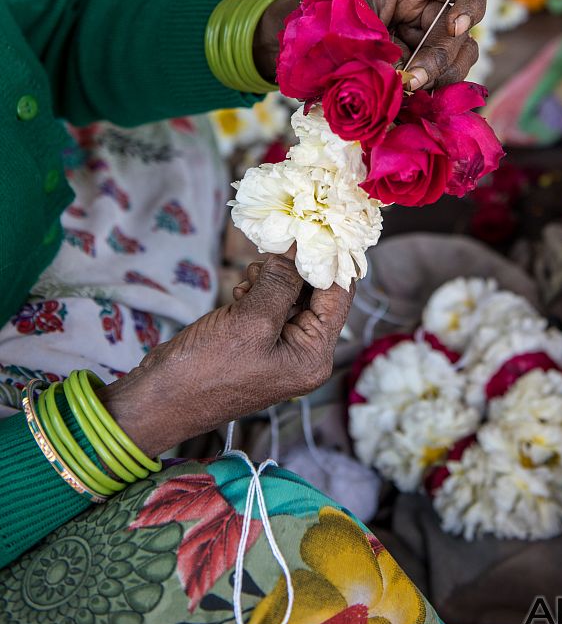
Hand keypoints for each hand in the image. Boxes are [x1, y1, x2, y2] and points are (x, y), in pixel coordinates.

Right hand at [99, 255, 352, 456]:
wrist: (158, 399)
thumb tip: (301, 246)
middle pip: (318, 292)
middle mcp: (306, 353)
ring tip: (247, 283)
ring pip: (292, 294)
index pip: (340, 294)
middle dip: (295, 267)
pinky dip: (258, 290)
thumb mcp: (251, 320)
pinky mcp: (260, 341)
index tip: (314, 224)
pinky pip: (271, 304)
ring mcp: (282, 348)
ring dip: (273, 277)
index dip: (330, 257)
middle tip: (270, 252)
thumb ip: (282, 281)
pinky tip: (239, 293)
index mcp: (314, 355)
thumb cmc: (204, 369)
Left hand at [255, 0, 485, 91]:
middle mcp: (425, 11)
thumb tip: (410, 81)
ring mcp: (424, 41)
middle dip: (442, 59)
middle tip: (413, 80)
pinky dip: (429, 96)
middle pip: (463, 33)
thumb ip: (382, 44)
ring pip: (458, 61)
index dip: (473, 1)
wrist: (296, 44)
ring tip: (406, 91)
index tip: (456, 26)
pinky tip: (407, 103)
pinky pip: (440, 84)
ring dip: (439, 80)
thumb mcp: (351, 21)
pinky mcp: (418, 70)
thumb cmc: (319, 21)